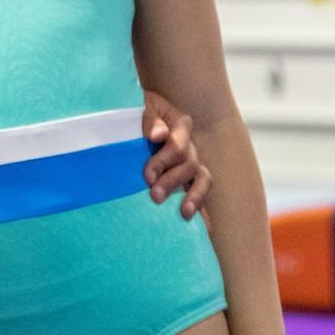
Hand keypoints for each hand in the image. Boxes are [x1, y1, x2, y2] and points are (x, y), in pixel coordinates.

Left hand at [142, 90, 210, 219]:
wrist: (131, 116)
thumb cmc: (134, 110)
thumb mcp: (139, 107)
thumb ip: (149, 118)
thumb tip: (158, 134)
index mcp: (179, 125)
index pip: (178, 144)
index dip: (164, 161)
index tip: (147, 176)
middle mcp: (189, 144)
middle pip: (189, 164)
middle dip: (172, 181)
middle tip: (155, 196)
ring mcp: (191, 162)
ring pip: (202, 179)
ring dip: (194, 197)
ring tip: (184, 213)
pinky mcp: (189, 178)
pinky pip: (200, 193)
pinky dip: (203, 209)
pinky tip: (204, 227)